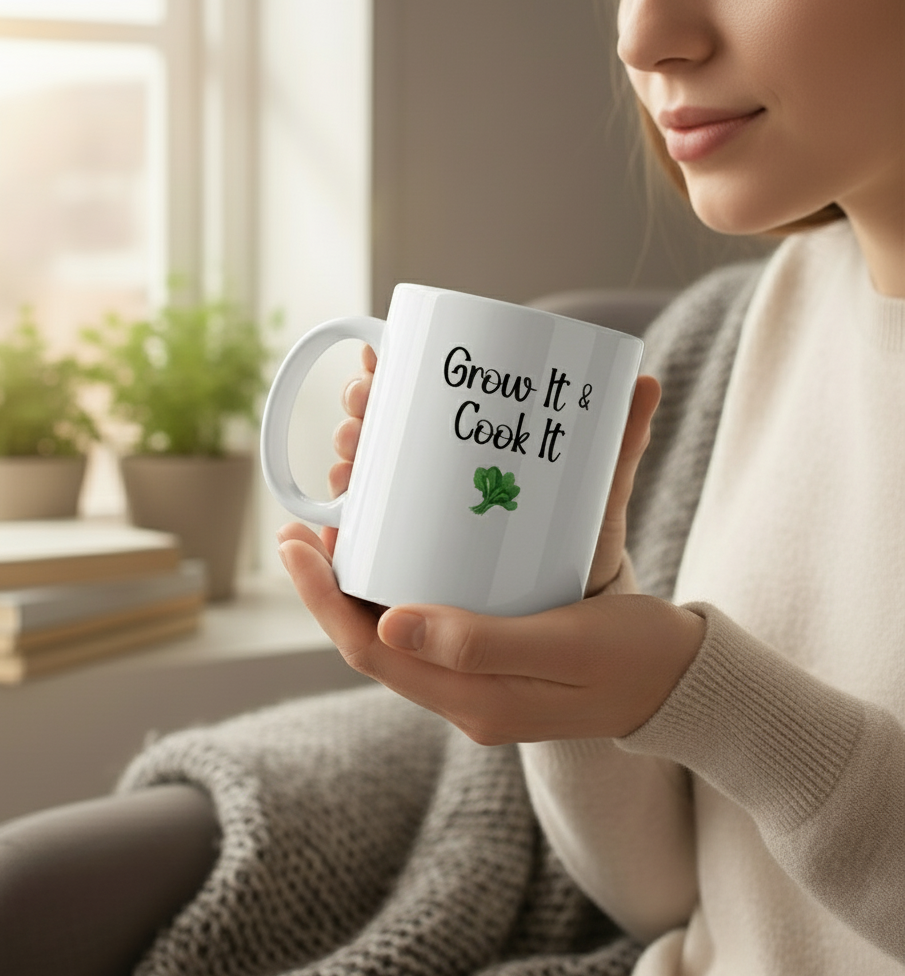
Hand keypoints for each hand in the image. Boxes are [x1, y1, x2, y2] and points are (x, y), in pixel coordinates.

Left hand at [278, 522, 704, 742]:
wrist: (679, 682)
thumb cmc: (633, 657)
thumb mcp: (564, 644)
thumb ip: (481, 644)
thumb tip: (389, 624)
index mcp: (475, 700)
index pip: (370, 651)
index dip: (324, 598)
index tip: (298, 541)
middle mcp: (463, 697)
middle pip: (370, 640)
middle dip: (330, 583)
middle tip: (308, 521)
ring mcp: (474, 682)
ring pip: (392, 633)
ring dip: (359, 582)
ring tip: (340, 524)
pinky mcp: (489, 661)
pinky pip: (423, 626)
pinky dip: (398, 585)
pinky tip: (395, 548)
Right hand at [325, 342, 660, 596]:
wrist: (582, 620)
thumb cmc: (581, 549)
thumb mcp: (596, 500)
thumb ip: (618, 448)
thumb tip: (649, 381)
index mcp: (466, 456)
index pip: (413, 406)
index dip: (387, 374)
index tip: (381, 355)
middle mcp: (430, 487)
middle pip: (377, 442)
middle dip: (358, 417)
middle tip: (362, 410)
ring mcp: (415, 530)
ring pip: (362, 491)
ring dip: (341, 466)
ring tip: (348, 461)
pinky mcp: (408, 575)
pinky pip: (362, 553)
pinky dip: (336, 537)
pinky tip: (325, 530)